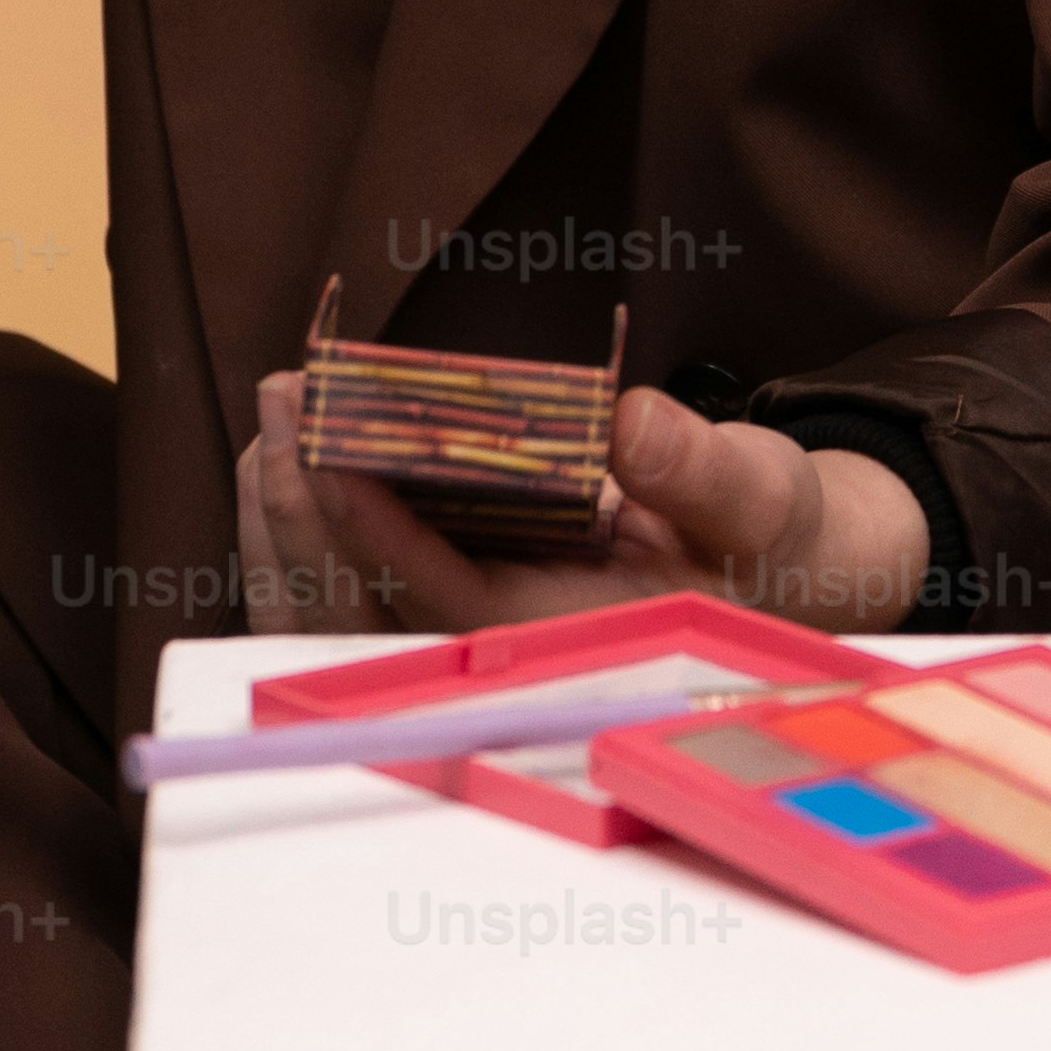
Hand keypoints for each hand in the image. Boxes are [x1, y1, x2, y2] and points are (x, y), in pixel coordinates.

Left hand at [238, 374, 934, 640]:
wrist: (770, 565)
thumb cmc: (765, 536)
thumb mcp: (759, 494)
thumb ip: (700, 467)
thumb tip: (627, 422)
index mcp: (572, 639)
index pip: (450, 601)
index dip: (384, 536)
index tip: (333, 456)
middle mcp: (502, 654)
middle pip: (368, 611)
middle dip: (311, 510)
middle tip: (285, 396)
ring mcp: (464, 637)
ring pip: (341, 607)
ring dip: (296, 515)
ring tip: (280, 404)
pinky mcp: (446, 602)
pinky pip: (348, 586)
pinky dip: (312, 524)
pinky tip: (295, 444)